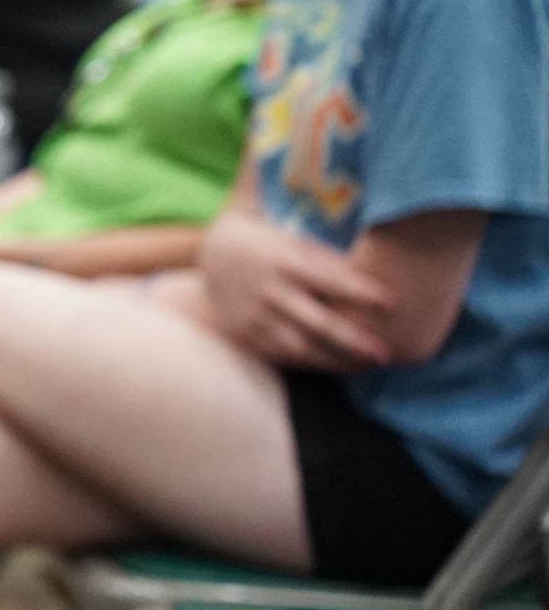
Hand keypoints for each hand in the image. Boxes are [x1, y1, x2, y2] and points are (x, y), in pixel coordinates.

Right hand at [197, 211, 395, 370]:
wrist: (216, 254)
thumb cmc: (273, 245)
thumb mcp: (299, 243)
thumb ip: (331, 263)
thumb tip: (379, 281)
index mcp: (287, 262)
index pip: (331, 280)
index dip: (362, 293)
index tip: (393, 304)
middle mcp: (271, 291)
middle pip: (319, 323)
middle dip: (355, 340)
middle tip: (386, 352)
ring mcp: (256, 315)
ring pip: (300, 347)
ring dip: (336, 360)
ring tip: (365, 365)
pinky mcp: (246, 333)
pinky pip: (281, 354)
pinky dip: (310, 363)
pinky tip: (334, 365)